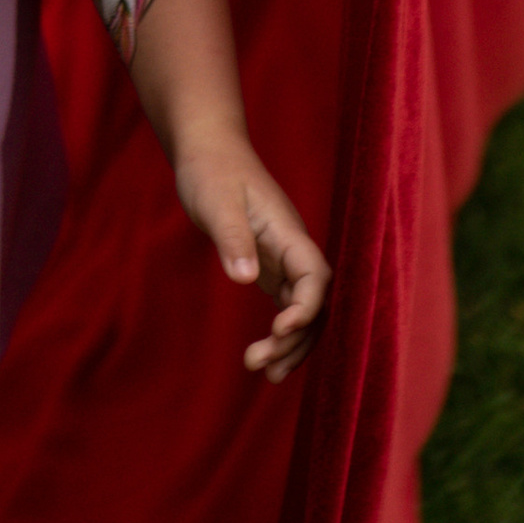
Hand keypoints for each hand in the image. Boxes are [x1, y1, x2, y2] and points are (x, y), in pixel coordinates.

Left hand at [172, 130, 329, 380]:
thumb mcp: (216, 202)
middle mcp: (292, 248)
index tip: (281, 330)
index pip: (315, 275)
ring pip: (303, 309)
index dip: (307, 307)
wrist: (208, 150)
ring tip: (263, 373)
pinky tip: (264, 356)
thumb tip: (245, 279)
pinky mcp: (269, 265)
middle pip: (314, 302)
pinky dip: (281, 333)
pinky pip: (287, 305)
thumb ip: (232, 238)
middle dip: (297, 338)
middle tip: (263, 366)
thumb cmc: (211, 170)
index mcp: (287, 231)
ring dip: (290, 343)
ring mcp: (284, 259)